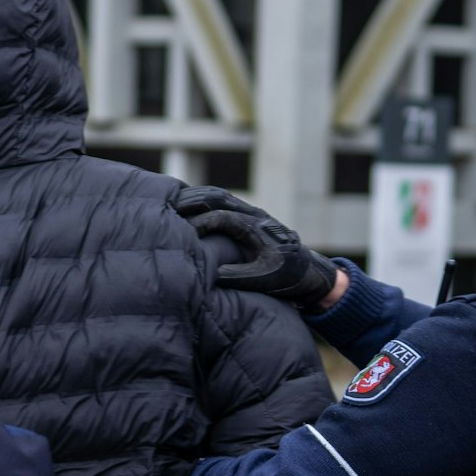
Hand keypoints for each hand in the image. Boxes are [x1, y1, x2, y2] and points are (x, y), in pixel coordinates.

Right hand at [170, 188, 340, 310]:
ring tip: (171, 202)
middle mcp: (253, 215)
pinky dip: (203, 201)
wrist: (309, 271)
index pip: (221, 217)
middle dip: (191, 200)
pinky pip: (223, 202)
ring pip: (219, 196)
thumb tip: (210, 274)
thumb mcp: (263, 279)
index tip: (182, 233)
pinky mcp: (248, 218)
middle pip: (218, 197)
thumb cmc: (287, 276)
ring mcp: (251, 214)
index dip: (200, 223)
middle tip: (166, 206)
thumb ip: (238, 276)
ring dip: (195, 196)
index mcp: (255, 227)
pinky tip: (186, 207)